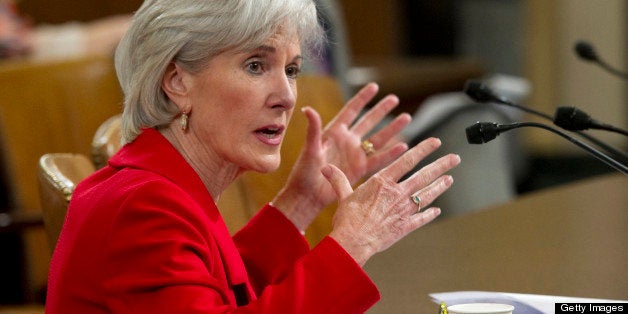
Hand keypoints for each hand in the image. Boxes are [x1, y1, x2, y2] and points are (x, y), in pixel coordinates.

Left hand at [273, 83, 410, 230]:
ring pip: (377, 138)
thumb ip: (313, 129)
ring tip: (406, 118)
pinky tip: (403, 146)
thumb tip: (307, 109)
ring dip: (391, 129)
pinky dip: (391, 154)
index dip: (362, 99)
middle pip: (368, 121)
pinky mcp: (360, 169)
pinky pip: (378, 160)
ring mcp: (355, 155)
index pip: (351, 111)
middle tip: (395, 99)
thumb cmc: (304, 172)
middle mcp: (347, 141)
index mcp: (334, 133)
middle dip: (381, 110)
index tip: (374, 86)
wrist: (308, 195)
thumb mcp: (310, 149)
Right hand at [325, 138, 460, 265]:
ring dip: (439, 186)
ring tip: (449, 179)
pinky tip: (437, 210)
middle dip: (441, 165)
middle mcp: (397, 194)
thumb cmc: (347, 219)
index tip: (436, 142)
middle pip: (424, 175)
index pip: (407, 161)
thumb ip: (338, 180)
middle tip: (455, 158)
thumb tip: (326, 168)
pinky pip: (421, 218)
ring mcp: (404, 210)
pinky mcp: (405, 227)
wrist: (354, 242)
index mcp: (383, 182)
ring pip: (426, 195)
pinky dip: (430, 214)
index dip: (423, 149)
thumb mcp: (342, 195)